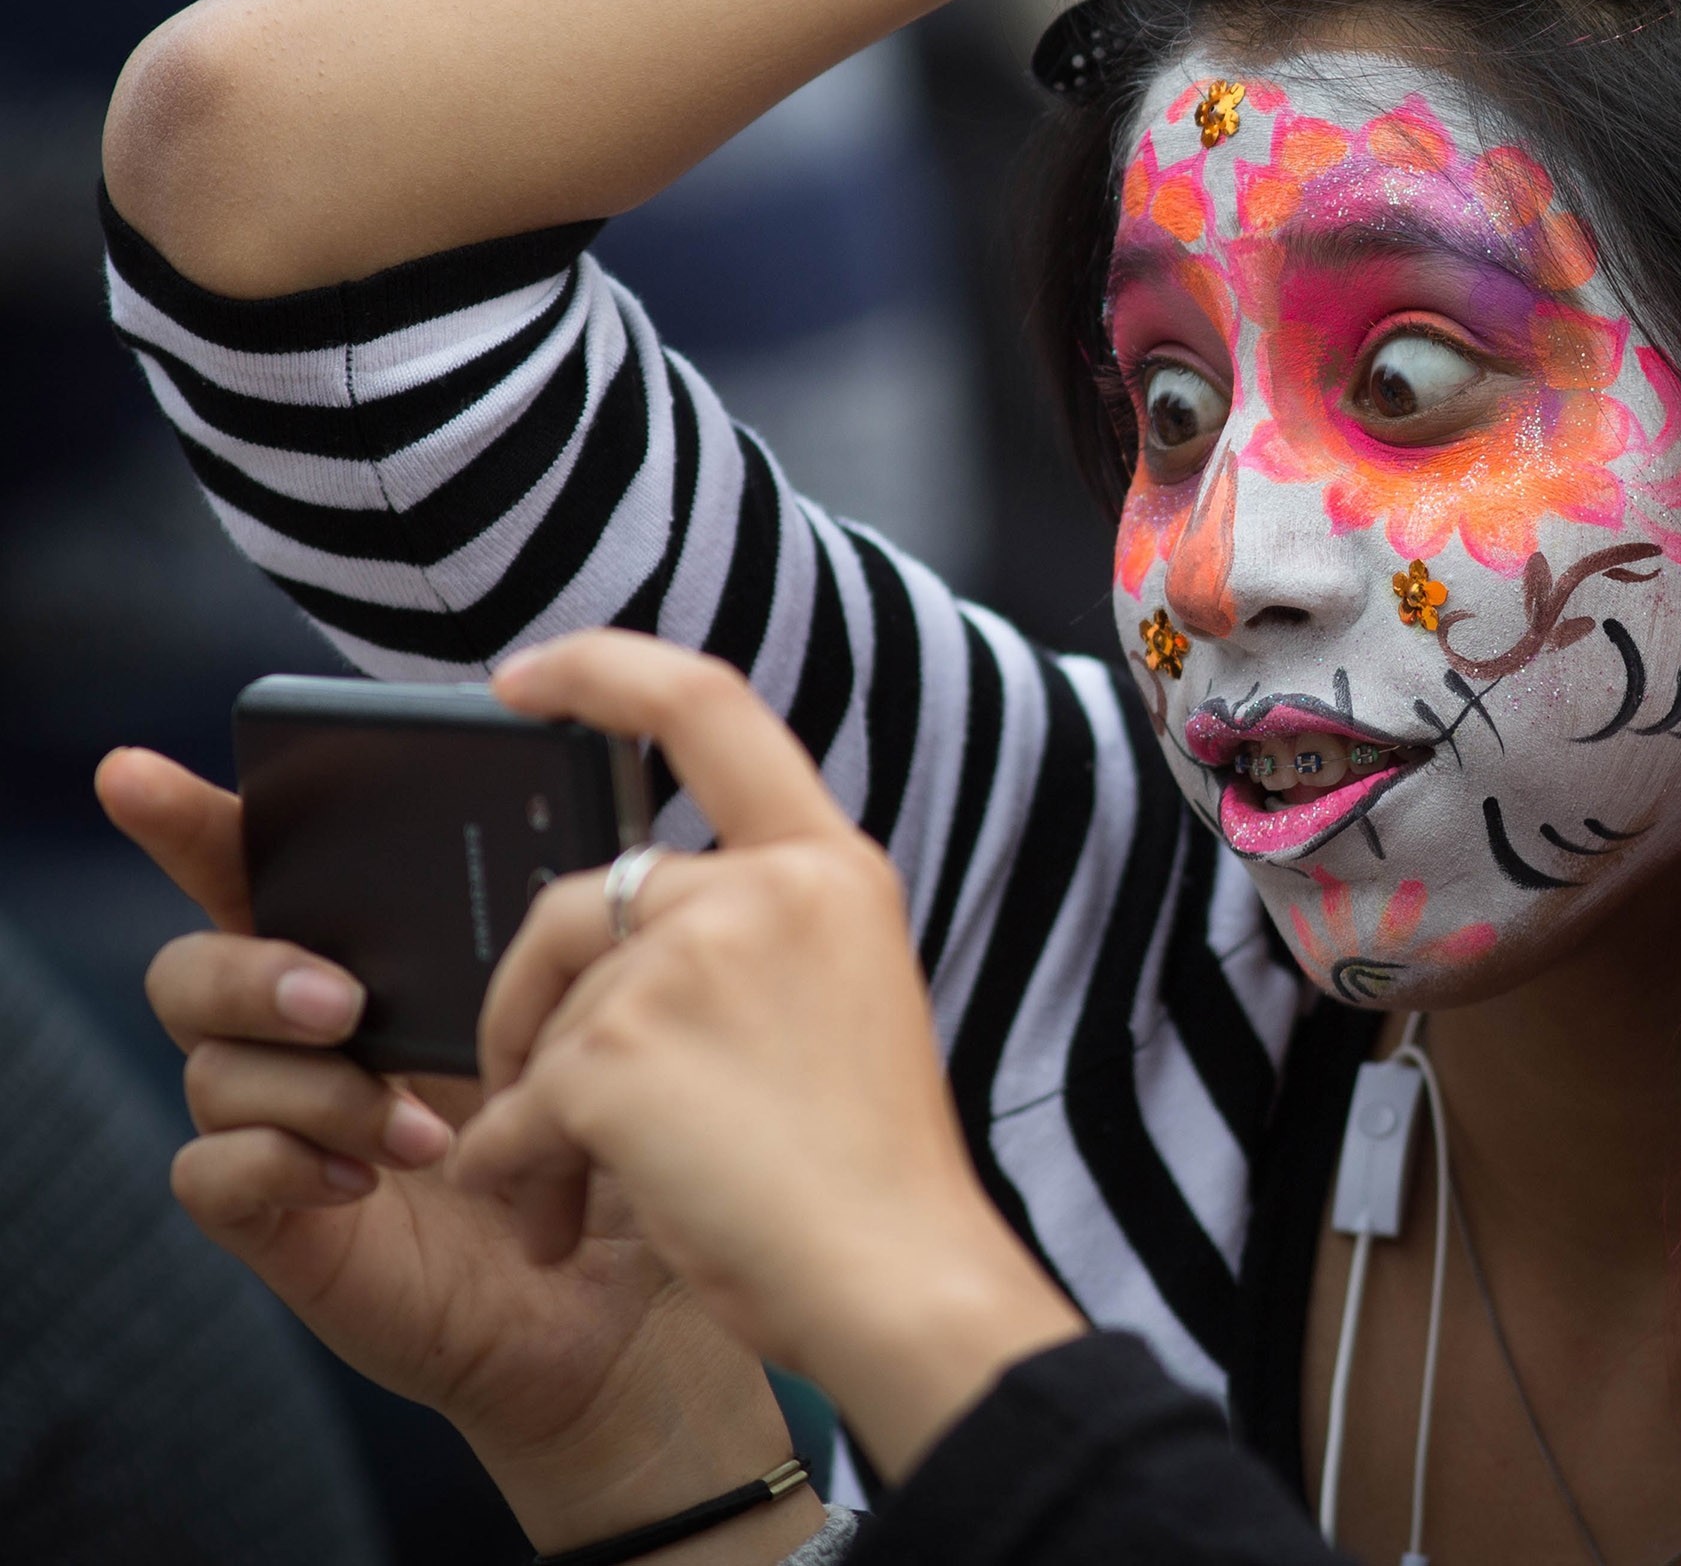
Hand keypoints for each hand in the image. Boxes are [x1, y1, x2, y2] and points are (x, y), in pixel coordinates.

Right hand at [102, 748, 815, 1556]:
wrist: (634, 1293)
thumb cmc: (620, 1128)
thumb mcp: (598, 1004)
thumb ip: (552, 913)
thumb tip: (556, 805)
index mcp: (376, 957)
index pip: (262, 870)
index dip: (196, 818)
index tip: (141, 773)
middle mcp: (310, 1035)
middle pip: (197, 959)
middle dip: (249, 962)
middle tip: (342, 997)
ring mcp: (283, 1127)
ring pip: (207, 1063)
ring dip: (312, 1081)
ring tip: (419, 1125)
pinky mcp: (279, 1221)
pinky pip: (212, 1170)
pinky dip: (282, 1160)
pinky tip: (367, 1174)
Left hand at [455, 631, 1084, 1480]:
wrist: (897, 1277)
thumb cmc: (870, 1170)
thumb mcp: (840, 997)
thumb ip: (756, 930)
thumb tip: (617, 918)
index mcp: (830, 868)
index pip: (708, 706)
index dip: (601, 671)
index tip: (520, 680)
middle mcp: (765, 890)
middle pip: (579, 901)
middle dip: (531, 999)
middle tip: (530, 1095)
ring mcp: (689, 963)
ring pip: (545, 1011)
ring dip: (535, 1106)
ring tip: (578, 1191)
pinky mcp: (617, 1053)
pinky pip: (515, 1105)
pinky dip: (515, 1168)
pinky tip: (551, 1214)